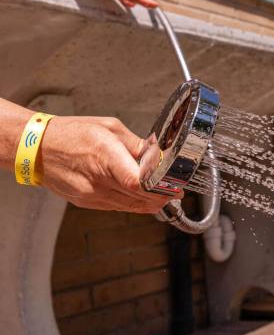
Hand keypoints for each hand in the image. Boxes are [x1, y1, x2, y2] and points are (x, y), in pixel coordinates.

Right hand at [38, 116, 177, 213]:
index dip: (160, 188)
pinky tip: (143, 197)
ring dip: (151, 203)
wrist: (36, 148)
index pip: (137, 182)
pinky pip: (118, 207)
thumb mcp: (109, 127)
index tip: (175, 186)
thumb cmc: (71, 133)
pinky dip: (134, 204)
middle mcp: (98, 179)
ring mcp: (91, 194)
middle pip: (139, 198)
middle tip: (176, 191)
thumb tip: (158, 154)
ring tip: (164, 195)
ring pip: (131, 207)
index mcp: (104, 156)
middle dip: (162, 196)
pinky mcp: (86, 202)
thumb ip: (136, 144)